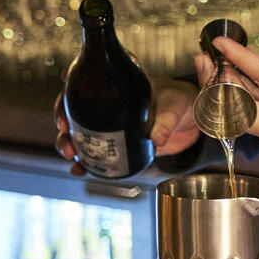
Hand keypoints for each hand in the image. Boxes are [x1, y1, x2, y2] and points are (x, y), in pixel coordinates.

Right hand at [54, 56, 211, 174]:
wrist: (195, 118)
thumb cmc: (183, 101)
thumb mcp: (176, 106)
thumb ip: (165, 122)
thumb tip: (154, 140)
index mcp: (120, 87)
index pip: (84, 88)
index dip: (66, 102)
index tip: (63, 117)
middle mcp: (112, 105)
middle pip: (76, 114)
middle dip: (65, 130)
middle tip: (68, 144)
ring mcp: (115, 125)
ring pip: (83, 135)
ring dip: (72, 146)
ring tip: (74, 160)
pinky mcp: (122, 144)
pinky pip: (100, 152)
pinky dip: (89, 162)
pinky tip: (81, 170)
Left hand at [213, 21, 258, 185]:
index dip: (241, 57)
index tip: (222, 41)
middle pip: (236, 105)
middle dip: (214, 81)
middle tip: (202, 56)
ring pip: (238, 113)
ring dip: (220, 90)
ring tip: (207, 65)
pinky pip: (248, 118)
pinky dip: (233, 100)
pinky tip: (228, 82)